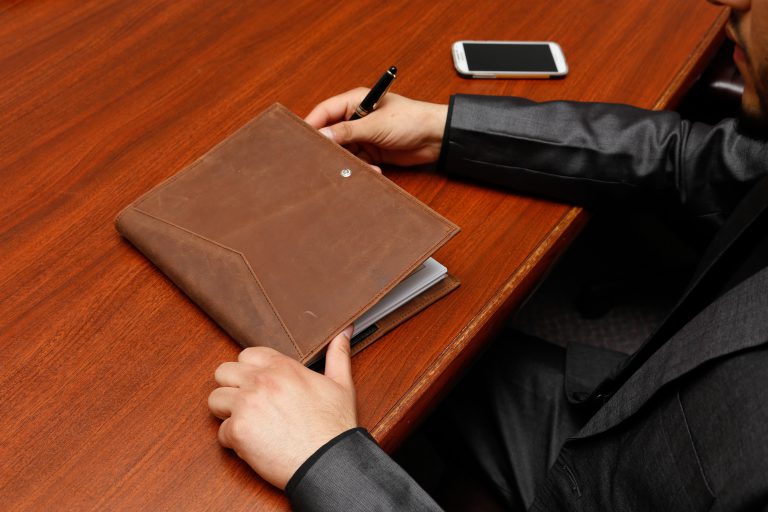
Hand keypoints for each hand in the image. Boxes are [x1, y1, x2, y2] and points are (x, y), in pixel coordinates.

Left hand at [208, 327, 356, 489]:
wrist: (329, 462)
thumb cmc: (335, 427)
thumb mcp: (341, 384)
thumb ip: (338, 355)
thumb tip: (343, 332)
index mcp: (282, 367)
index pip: (246, 355)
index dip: (250, 370)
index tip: (259, 385)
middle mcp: (260, 381)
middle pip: (223, 372)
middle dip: (232, 388)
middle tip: (249, 405)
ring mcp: (246, 404)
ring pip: (215, 400)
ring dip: (228, 413)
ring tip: (249, 424)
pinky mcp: (238, 430)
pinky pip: (221, 432)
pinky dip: (234, 442)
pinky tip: (255, 445)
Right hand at [305, 88, 447, 166]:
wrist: (437, 138)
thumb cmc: (411, 120)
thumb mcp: (376, 125)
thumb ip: (348, 131)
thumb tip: (323, 136)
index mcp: (355, 101)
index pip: (325, 111)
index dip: (312, 125)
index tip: (303, 140)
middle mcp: (357, 117)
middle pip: (332, 133)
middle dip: (331, 147)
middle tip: (326, 160)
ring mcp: (364, 135)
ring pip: (344, 151)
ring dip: (349, 161)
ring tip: (359, 166)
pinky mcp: (372, 151)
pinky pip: (358, 161)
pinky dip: (363, 167)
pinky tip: (375, 168)